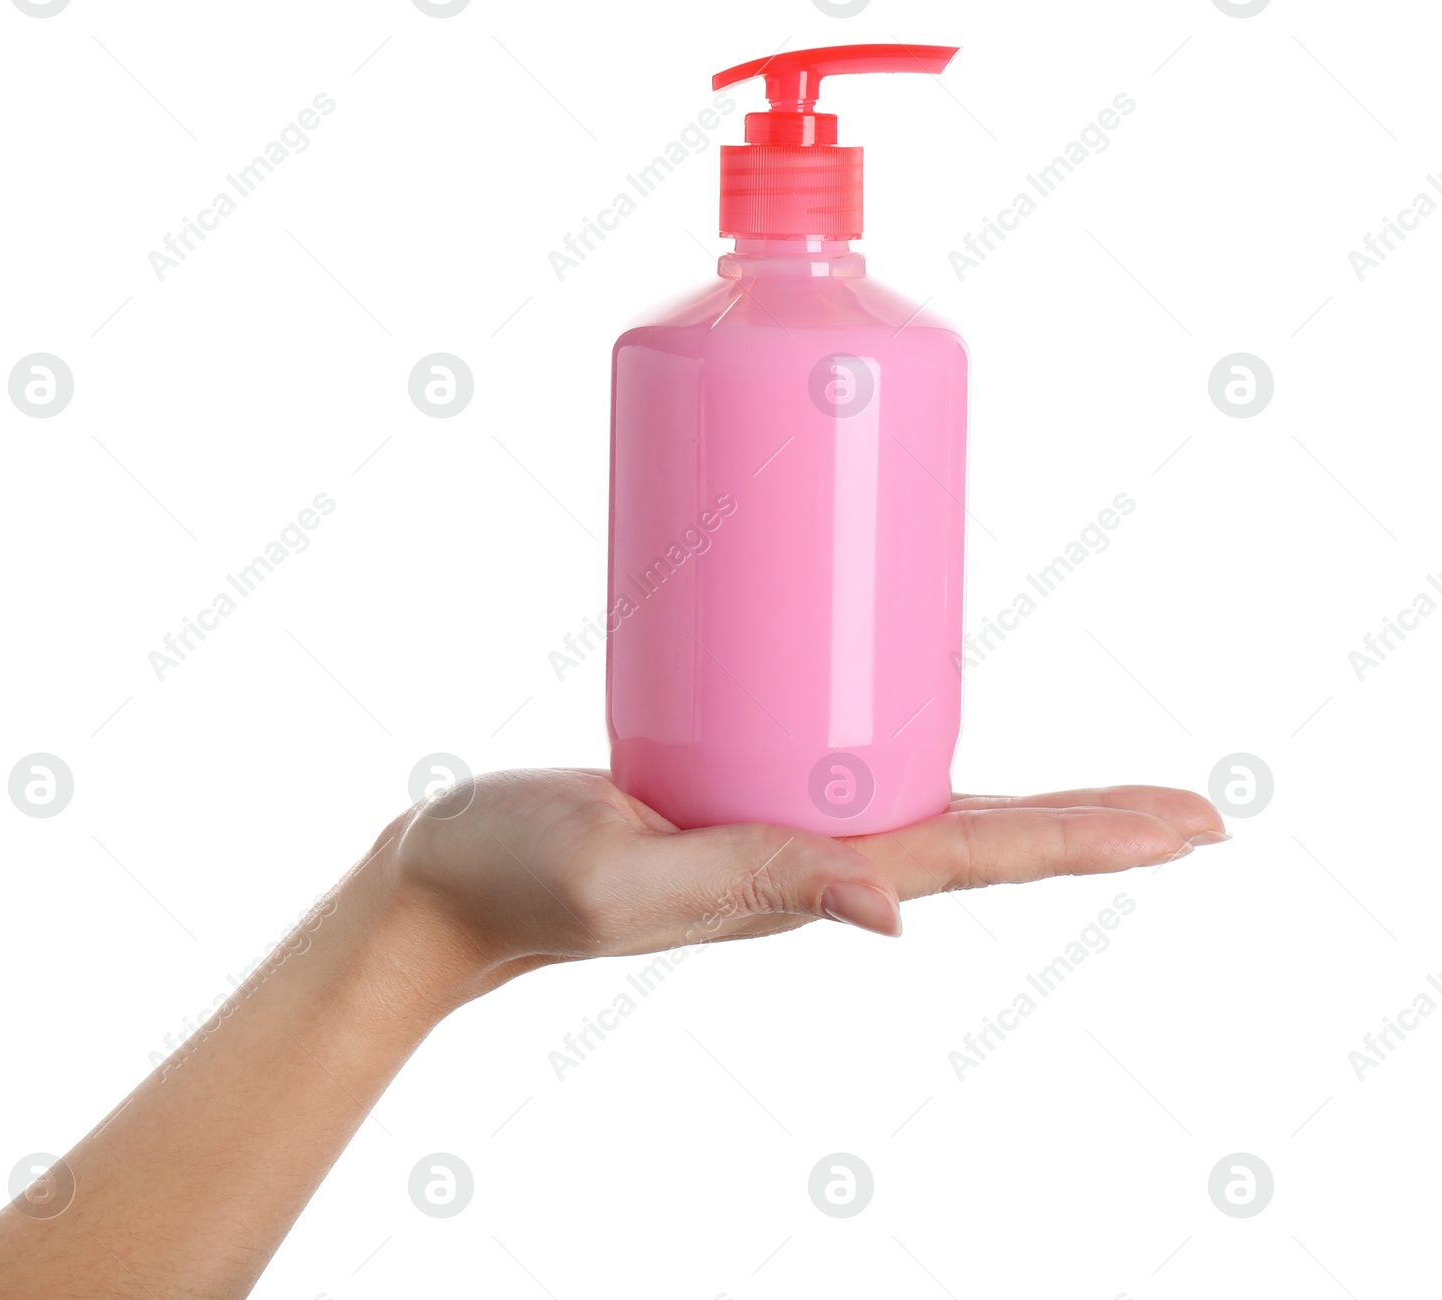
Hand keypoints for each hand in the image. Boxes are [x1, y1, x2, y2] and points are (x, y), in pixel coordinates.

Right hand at [385, 769, 1227, 975]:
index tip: (1188, 826)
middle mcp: (809, 855)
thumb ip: (749, 885)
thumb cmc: (522, 878)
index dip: (1084, 840)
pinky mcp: (737, 788)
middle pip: (980, 835)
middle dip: (1091, 828)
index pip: (973, 855)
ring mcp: (776, 824)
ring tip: (1109, 796)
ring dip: (1028, 806)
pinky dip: (918, 751)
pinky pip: (848, 767)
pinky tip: (933, 736)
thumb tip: (894, 915)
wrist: (451, 875)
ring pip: (926, 806)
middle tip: (1200, 810)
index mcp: (800, 878)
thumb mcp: (627, 879)